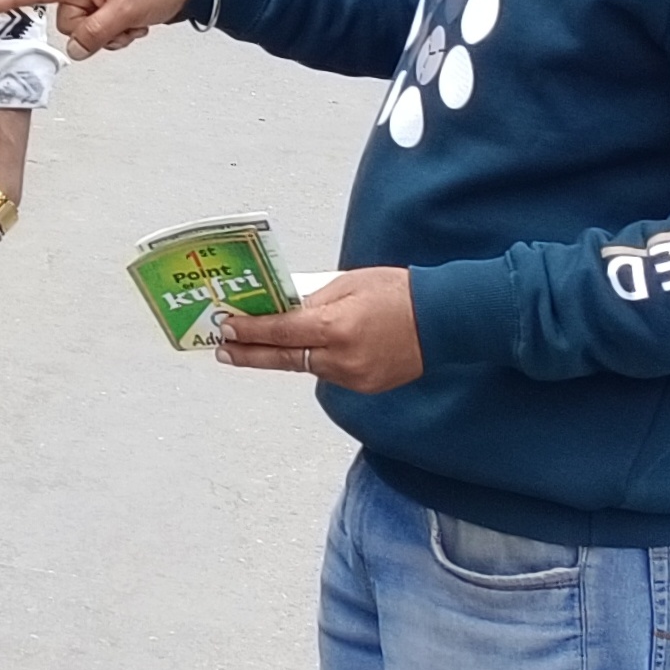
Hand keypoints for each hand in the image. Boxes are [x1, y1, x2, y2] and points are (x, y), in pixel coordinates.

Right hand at [0, 0, 195, 57]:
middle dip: (92, 31)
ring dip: (109, 35)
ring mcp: (94, 2)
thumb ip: (95, 32)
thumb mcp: (124, 10)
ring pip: (84, 35)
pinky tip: (135, 25)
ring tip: (132, 21)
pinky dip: (117, 35)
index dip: (10, 0)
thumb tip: (73, 51)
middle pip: (66, 25)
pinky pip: (99, 36)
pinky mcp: (106, 13)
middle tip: (120, 18)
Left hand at [216, 268, 422, 394]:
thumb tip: (284, 310)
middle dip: (250, 354)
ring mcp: (353, 376)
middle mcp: (341, 358)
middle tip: (224, 350)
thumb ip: (313, 301)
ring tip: (258, 346)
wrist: (444, 319)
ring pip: (305, 366)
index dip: (248, 331)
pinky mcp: (364, 385)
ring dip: (282, 355)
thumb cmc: (401, 293)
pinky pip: (328, 372)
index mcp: (335, 327)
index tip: (227, 328)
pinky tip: (307, 349)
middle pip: (283, 359)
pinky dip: (314, 360)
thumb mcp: (349, 283)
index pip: (279, 332)